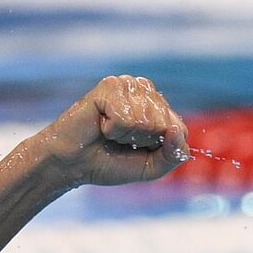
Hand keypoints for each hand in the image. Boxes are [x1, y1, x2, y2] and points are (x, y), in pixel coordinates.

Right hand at [34, 75, 189, 187]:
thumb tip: (176, 131)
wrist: (73, 164)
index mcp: (159, 107)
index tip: (137, 148)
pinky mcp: (110, 85)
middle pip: (165, 124)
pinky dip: (113, 129)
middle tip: (120, 140)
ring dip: (126, 135)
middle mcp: (146, 91)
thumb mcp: (150, 167)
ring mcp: (128, 85)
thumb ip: (173, 155)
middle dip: (143, 141)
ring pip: (147, 120)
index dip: (159, 148)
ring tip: (110, 132)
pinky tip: (101, 124)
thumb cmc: (109, 162)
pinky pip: (127, 117)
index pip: (180, 129)